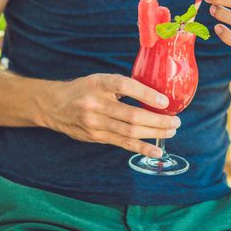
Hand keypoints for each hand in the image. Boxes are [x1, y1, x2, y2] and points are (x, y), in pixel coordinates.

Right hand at [42, 74, 180, 157]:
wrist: (54, 105)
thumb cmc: (83, 89)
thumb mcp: (99, 80)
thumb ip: (122, 86)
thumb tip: (154, 93)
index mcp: (98, 84)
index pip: (124, 87)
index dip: (146, 94)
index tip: (165, 102)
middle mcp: (95, 104)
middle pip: (131, 115)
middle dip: (157, 120)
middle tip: (176, 121)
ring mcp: (94, 123)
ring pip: (129, 132)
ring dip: (154, 133)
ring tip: (171, 131)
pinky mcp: (95, 137)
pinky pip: (122, 144)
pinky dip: (141, 148)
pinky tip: (156, 150)